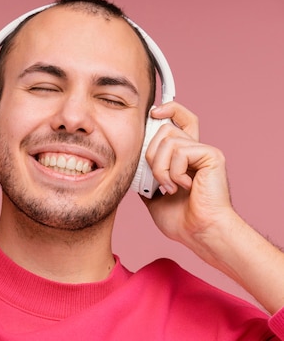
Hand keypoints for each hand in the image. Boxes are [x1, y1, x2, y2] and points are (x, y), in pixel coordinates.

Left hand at [141, 102, 234, 246]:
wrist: (199, 232)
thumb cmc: (179, 219)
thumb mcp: (151, 193)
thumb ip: (144, 173)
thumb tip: (129, 160)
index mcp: (184, 155)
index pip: (179, 119)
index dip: (168, 108)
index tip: (152, 112)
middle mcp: (196, 149)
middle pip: (165, 128)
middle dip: (151, 154)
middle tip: (157, 179)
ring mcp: (204, 151)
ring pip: (168, 140)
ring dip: (160, 168)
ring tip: (168, 187)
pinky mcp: (211, 156)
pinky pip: (180, 151)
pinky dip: (173, 172)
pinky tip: (182, 187)